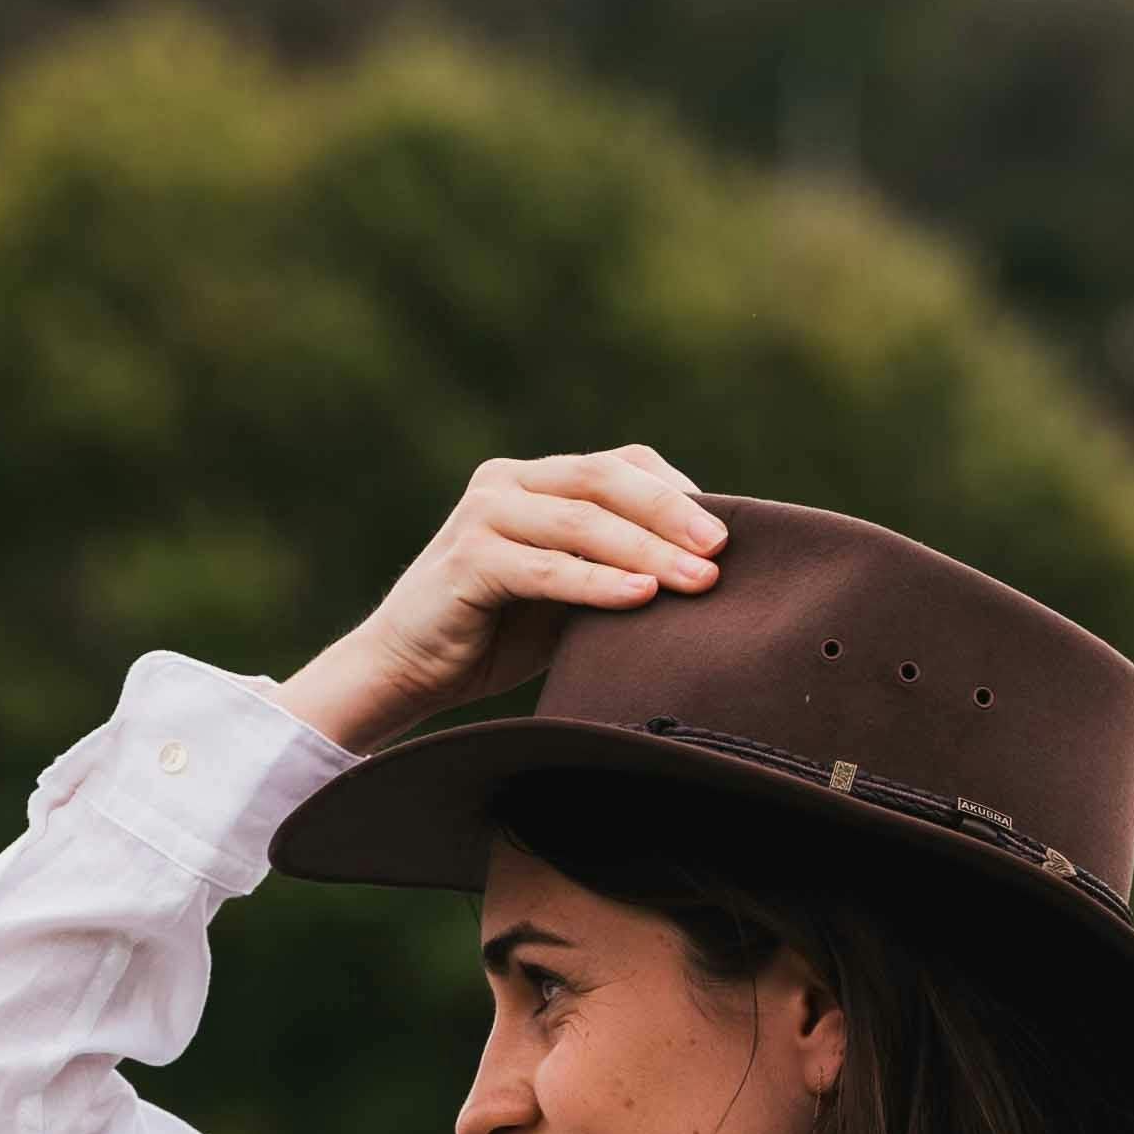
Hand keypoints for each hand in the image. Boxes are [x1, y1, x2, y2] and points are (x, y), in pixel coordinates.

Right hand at [277, 447, 727, 757]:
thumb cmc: (494, 634)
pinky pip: (546, 568)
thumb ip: (614, 567)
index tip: (726, 531)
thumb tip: (705, 571)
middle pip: (604, 479)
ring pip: (580, 520)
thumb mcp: (566, 592)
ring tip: (696, 579)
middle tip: (722, 549)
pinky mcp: (468, 560)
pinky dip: (597, 583)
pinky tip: (641, 596)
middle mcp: (507, 483)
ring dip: (646, 550)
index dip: (675, 490)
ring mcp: (483, 515)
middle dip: (671, 513)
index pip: (618, 463)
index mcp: (534, 479)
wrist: (407, 670)